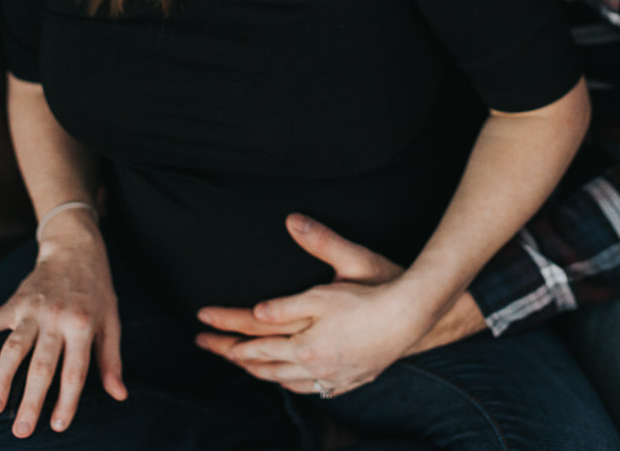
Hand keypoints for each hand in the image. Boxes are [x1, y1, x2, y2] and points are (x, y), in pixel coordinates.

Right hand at [0, 213, 127, 436]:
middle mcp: (57, 318)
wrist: (75, 248)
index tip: (57, 427)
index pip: (75, 371)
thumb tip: (120, 395)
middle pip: (41, 366)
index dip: (66, 401)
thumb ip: (111, 360)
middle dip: (31, 400)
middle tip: (20, 431)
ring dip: (1, 378)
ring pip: (13, 348)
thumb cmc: (97, 290)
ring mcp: (33, 309)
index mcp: (84, 326)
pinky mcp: (15, 301)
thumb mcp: (111, 321)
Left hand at [195, 214, 488, 393]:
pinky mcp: (349, 380)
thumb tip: (288, 229)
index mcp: (306, 336)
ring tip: (237, 363)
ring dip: (255, 371)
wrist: (419, 318)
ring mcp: (331, 375)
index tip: (200, 319)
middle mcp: (313, 362)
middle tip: (204, 344)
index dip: (225, 325)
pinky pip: (307, 390)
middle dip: (229, 352)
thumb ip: (316, 248)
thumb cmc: (383, 287)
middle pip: (261, 361)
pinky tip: (288, 382)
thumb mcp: (348, 263)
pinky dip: (288, 385)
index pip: (253, 332)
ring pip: (281, 380)